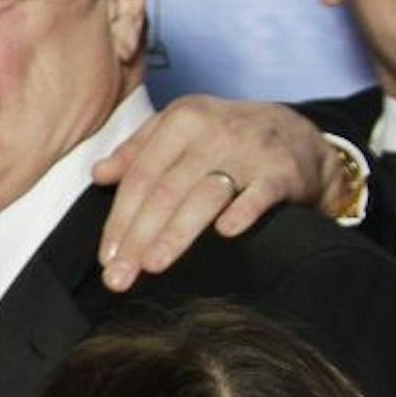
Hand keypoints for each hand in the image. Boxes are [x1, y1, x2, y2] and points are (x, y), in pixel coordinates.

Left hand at [91, 98, 329, 290]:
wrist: (297, 133)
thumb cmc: (226, 138)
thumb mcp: (181, 130)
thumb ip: (137, 150)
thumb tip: (98, 174)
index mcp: (181, 120)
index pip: (140, 176)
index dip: (119, 219)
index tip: (106, 257)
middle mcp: (213, 132)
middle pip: (165, 192)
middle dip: (138, 238)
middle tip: (119, 277)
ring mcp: (250, 151)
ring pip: (204, 196)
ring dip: (176, 234)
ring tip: (152, 266)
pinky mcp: (283, 171)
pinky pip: (260, 194)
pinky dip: (244, 211)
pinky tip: (225, 234)